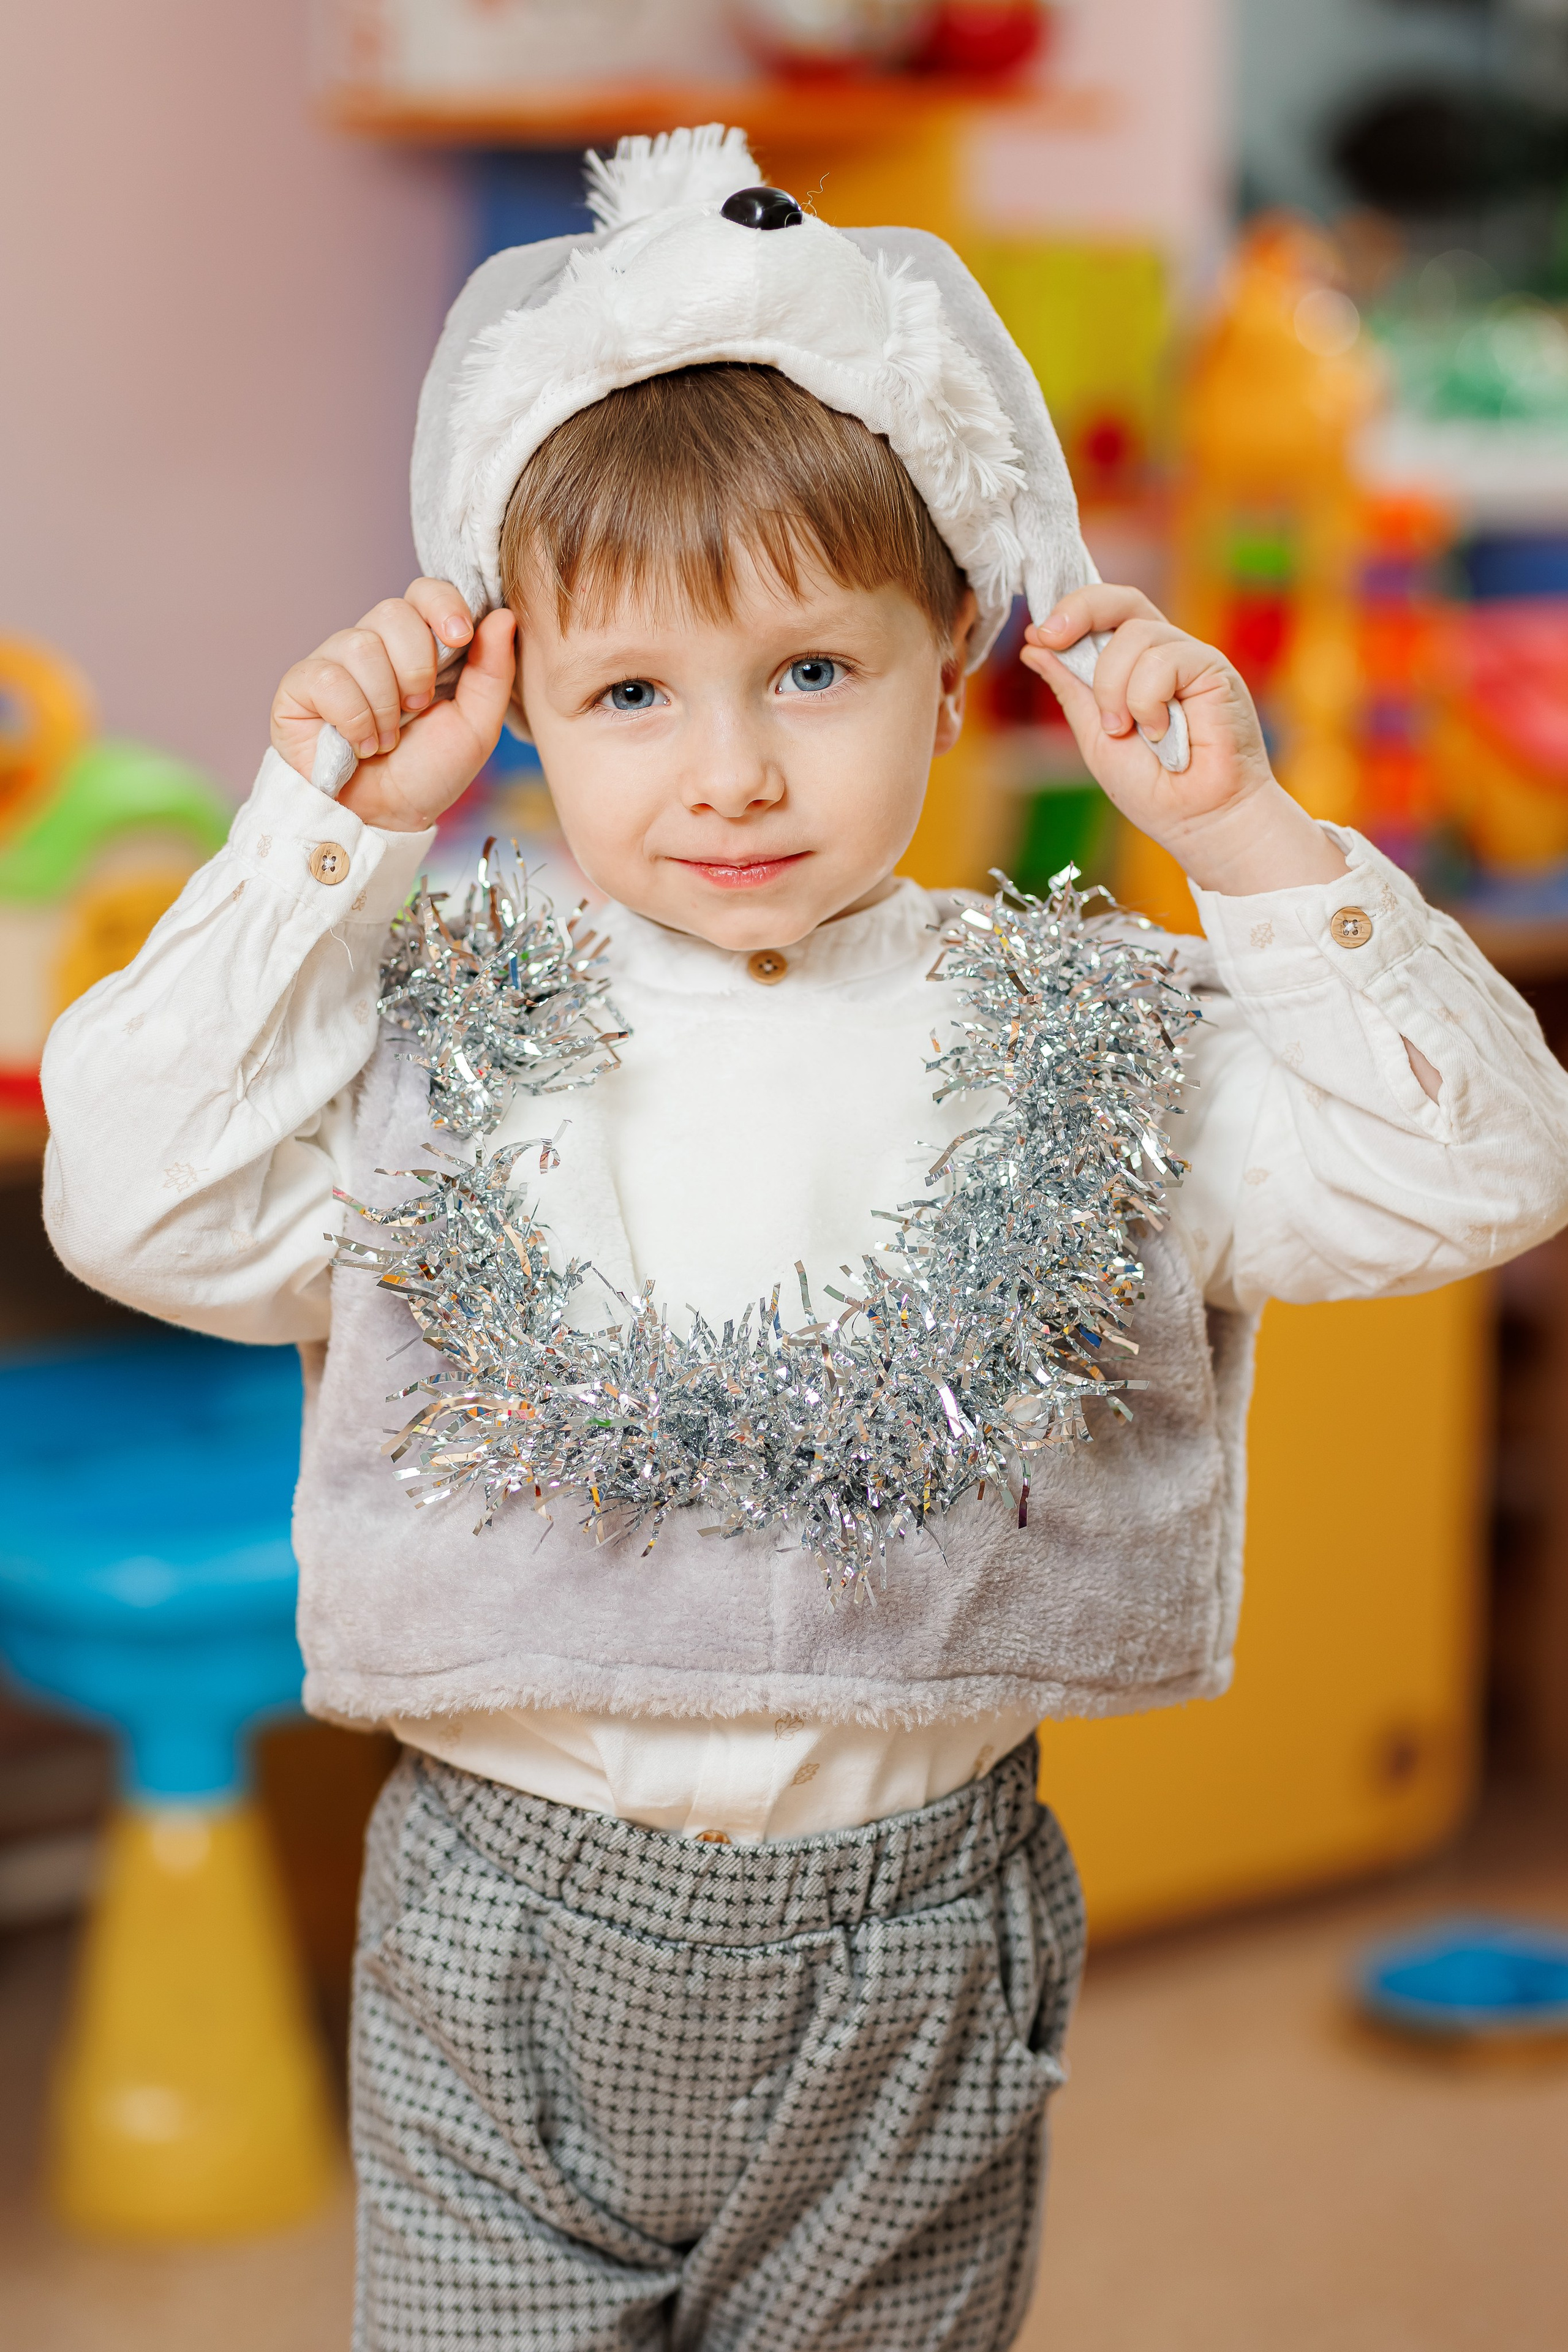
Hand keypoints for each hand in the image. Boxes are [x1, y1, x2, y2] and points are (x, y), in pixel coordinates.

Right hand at [270, 578, 516, 833]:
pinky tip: (359, 744)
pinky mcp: (300, 685)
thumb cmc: (428, 772)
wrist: (385, 818)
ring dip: (385, 704)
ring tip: (387, 738)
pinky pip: (328, 678)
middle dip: (416, 667)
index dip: (442, 604)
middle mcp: (373, 644)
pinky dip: (353, 719)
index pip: (424, 592)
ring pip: (362, 645)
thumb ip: (493, 672)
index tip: (460, 636)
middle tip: (417, 709)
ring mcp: (334, 662)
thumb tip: (502, 615)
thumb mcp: (477, 727)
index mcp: (417, 646)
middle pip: (393, 612)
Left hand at [1022, 586, 1347, 895]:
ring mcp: (1189, 659)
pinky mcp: (1213, 668)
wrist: (1197, 820)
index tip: (1037, 635)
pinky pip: (1164, 660)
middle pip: (1121, 600)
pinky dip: (1147, 700)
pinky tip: (1160, 732)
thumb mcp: (1094, 735)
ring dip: (1114, 688)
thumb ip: (1071, 689)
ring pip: (1135, 635)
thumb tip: (1033, 646)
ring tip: (1125, 730)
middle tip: (1051, 638)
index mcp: (1133, 666)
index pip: (1103, 614)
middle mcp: (1163, 654)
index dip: (1069, 612)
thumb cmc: (1153, 788)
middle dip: (1079, 610)